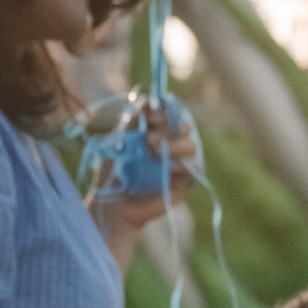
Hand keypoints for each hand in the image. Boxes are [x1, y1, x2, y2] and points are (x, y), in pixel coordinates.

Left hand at [92, 102, 200, 254]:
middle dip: (167, 124)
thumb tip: (146, 103)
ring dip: (174, 143)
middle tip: (147, 135)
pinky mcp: (184, 183)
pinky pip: (195, 169)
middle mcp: (170, 144)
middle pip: (182, 124)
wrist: (111, 204)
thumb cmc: (113, 173)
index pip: (168, 111)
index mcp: (156, 131)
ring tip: (152, 151)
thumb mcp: (120, 141)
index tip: (148, 109)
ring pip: (191, 144)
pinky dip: (185, 164)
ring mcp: (179, 164)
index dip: (162, 107)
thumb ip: (134, 122)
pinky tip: (170, 165)